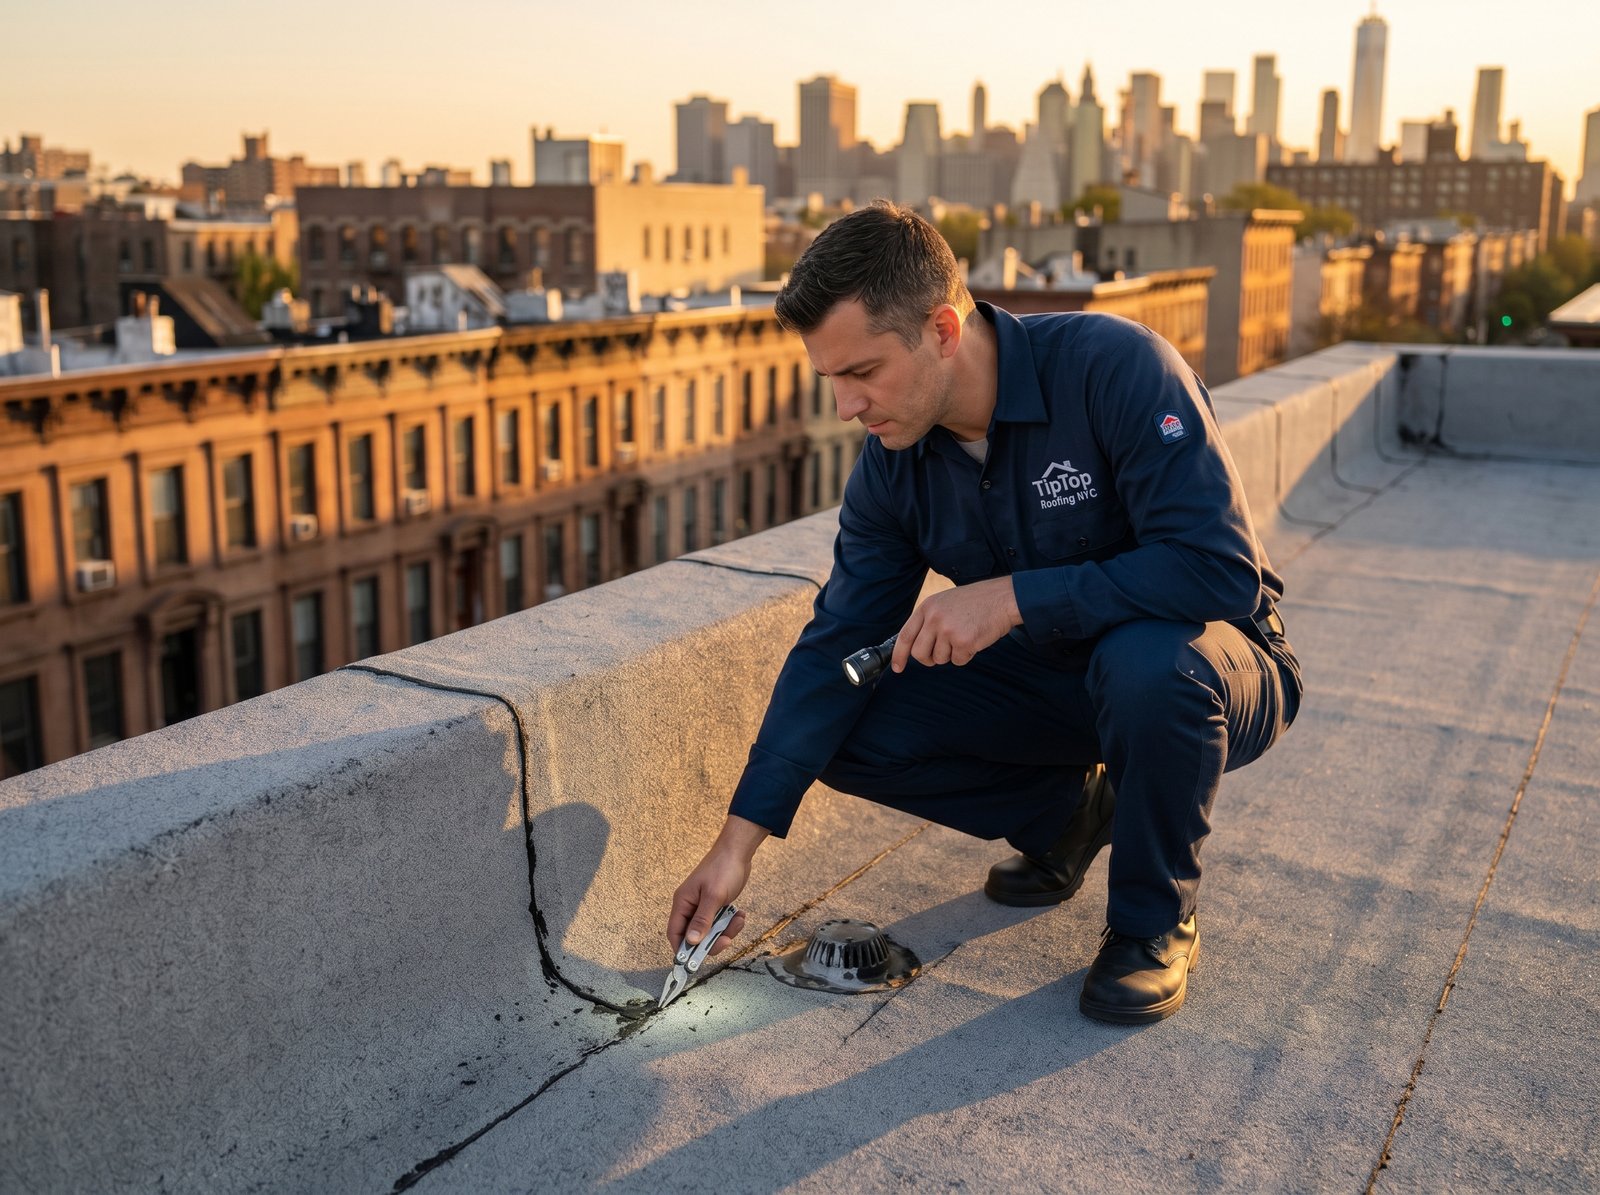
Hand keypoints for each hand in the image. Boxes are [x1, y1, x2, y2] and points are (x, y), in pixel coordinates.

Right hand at [667, 815, 768, 953]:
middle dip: (712, 941)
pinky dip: (732, 922)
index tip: (695, 961)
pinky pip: (722, 923)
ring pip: (711, 931)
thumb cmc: (722, 868)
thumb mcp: (713, 896)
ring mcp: (704, 907)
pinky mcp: (717, 906)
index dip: (682, 949)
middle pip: (695, 936)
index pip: (675, 933)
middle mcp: (691, 907)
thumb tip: (690, 942)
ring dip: (726, 930)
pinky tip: (741, 914)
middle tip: (727, 939)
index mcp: (683, 903)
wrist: (738, 851)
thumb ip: (702, 920)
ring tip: (738, 919)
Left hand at [891, 576, 1021, 671]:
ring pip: (939, 659)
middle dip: (928, 659)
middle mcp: (934, 618)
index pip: (905, 635)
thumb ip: (929, 620)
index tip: (897, 667)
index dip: (899, 655)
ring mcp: (948, 630)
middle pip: (919, 653)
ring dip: (951, 654)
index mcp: (927, 607)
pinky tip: (974, 640)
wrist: (1002, 599)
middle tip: (940, 655)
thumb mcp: (945, 603)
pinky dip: (966, 655)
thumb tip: (916, 647)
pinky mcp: (963, 641)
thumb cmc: (976, 602)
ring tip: (964, 636)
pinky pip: (958, 661)